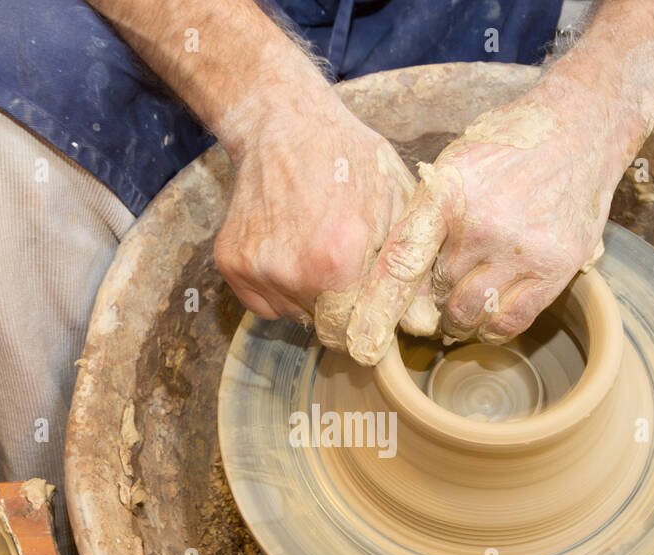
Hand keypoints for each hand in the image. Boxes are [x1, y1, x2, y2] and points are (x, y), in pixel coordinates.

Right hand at [214, 91, 438, 351]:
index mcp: (339, 259)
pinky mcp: (231, 264)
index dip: (369, 326)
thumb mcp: (395, 203)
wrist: (281, 123)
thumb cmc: (346, 158)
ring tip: (316, 248)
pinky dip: (281, 287)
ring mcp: (256, 269)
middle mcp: (292, 271)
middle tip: (347, 268)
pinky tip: (290, 248)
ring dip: (310, 297)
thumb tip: (422, 324)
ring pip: (295, 315)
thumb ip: (408, 268)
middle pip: (324, 327)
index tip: (374, 315)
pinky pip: (264, 303)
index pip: (356, 332)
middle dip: (341, 309)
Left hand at [346, 94, 631, 364]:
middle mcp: (483, 223)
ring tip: (456, 305)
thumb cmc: (505, 149)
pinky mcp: (555, 268)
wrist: (581, 130)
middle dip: (427, 300)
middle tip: (430, 295)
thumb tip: (387, 280)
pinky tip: (486, 316)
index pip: (402, 260)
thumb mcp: (454, 165)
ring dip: (456, 319)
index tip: (362, 343)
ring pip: (467, 312)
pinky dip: (489, 328)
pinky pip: (508, 321)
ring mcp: (522, 248)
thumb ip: (423, 217)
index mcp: (447, 192)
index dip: (379, 305)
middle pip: (433, 292)